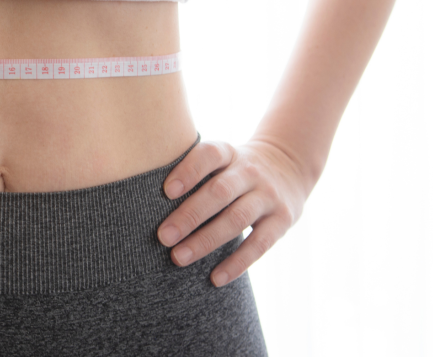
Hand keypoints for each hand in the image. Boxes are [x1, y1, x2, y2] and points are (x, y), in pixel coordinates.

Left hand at [157, 139, 313, 286]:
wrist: (289, 165)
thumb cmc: (233, 169)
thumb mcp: (220, 159)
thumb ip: (192, 172)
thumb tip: (143, 201)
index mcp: (228, 153)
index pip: (208, 155)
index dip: (188, 171)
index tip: (165, 191)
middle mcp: (250, 171)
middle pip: (219, 192)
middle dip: (190, 216)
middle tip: (163, 237)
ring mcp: (268, 195)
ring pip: (237, 218)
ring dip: (206, 240)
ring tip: (179, 257)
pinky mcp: (283, 219)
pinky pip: (260, 244)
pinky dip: (237, 263)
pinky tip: (215, 278)